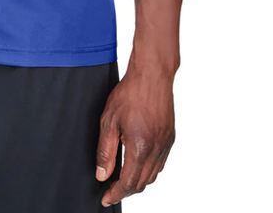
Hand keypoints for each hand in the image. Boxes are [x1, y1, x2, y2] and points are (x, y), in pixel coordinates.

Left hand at [94, 65, 175, 204]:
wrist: (152, 75)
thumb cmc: (130, 93)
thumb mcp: (109, 121)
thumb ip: (105, 151)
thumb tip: (102, 175)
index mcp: (140, 147)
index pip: (128, 183)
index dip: (115, 194)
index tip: (106, 198)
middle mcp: (156, 149)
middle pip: (142, 183)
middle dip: (126, 190)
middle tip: (111, 190)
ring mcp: (165, 144)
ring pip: (153, 175)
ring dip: (138, 181)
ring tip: (123, 179)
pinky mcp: (170, 137)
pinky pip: (160, 163)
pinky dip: (149, 169)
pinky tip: (138, 163)